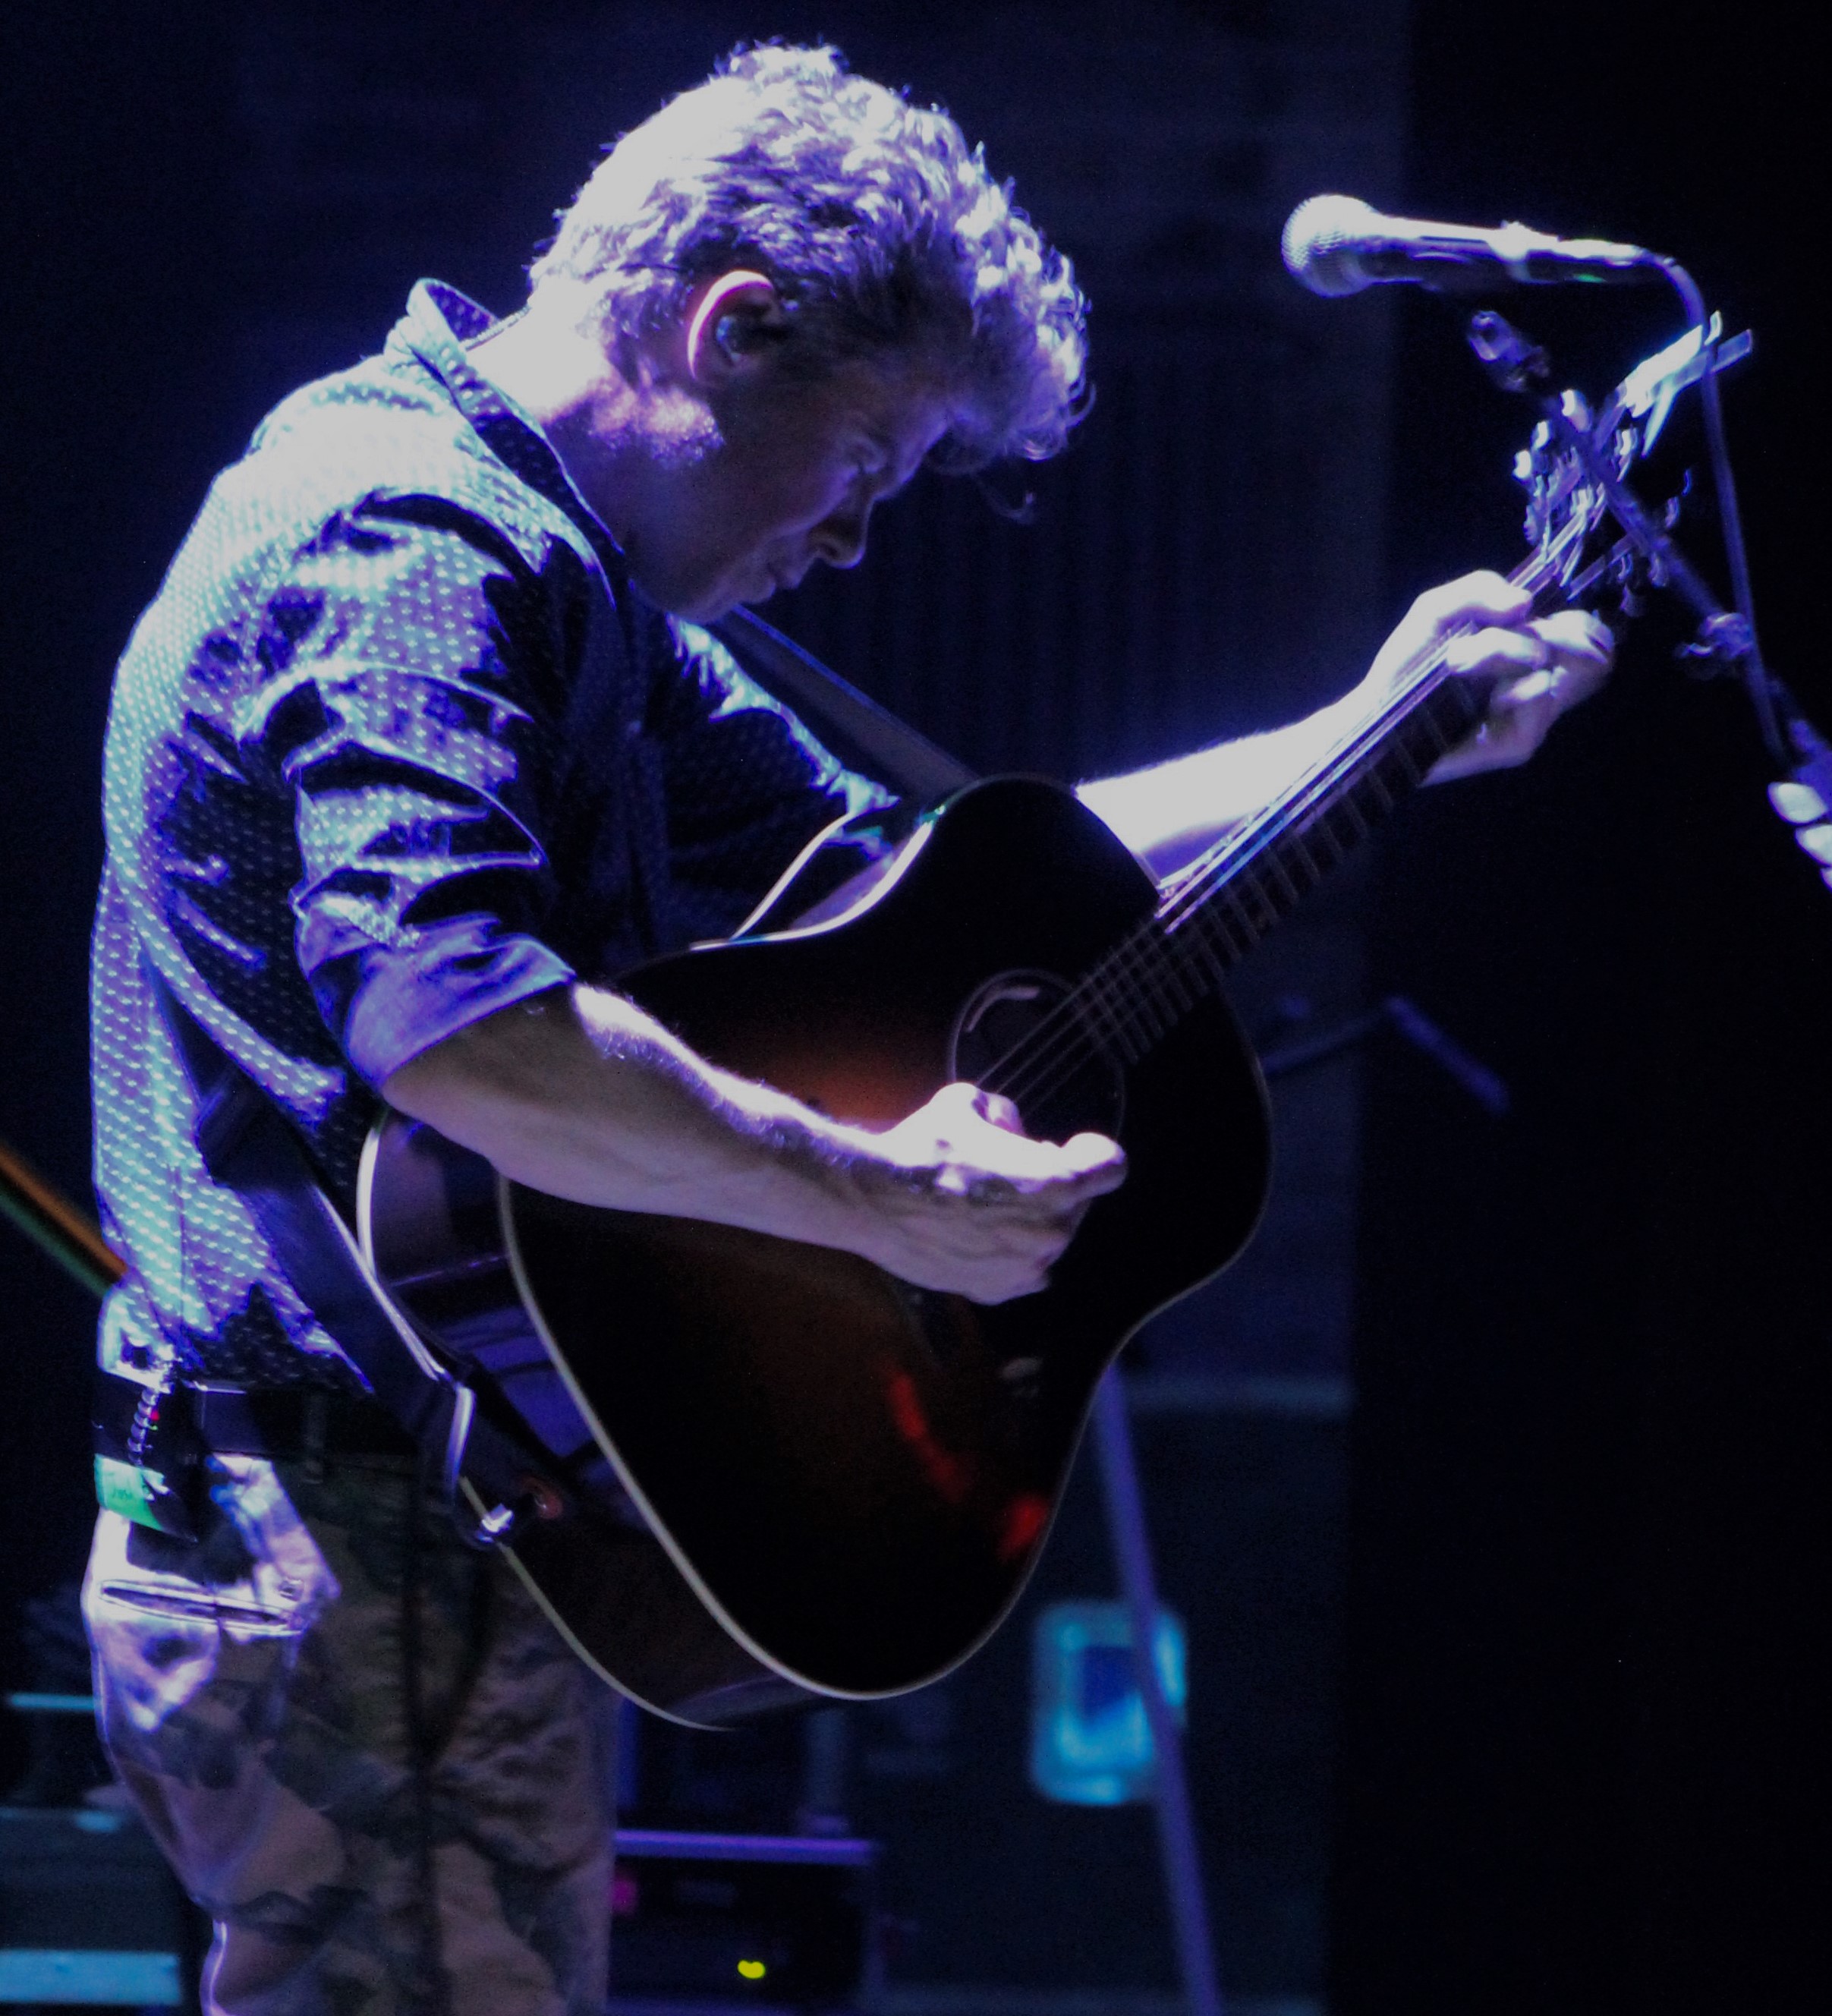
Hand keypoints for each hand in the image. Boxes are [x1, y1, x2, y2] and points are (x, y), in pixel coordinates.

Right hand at [842, 1082, 1125, 1304]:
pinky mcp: (997, 1290)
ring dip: (1029, 1220)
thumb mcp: (968, 1103)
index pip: (1111, 1166)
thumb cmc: (922, 1148)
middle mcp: (1051, 1232)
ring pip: (1048, 1238)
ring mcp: (1025, 1268)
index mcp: (1056, 1182)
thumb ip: (1005, 1115)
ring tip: (985, 1202)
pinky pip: (1023, 1270)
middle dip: (1050, 1184)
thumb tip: (1011, 1132)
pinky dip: (1010, 1254)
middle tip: (1007, 1168)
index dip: (1093, 1152)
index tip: (1073, 1146)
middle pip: (1076, 1204)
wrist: (874, 1200)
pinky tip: (978, 1235)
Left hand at [1365, 571, 1614, 782]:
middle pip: (1590, 648)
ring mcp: (1534, 716)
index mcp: (1530, 653)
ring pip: (1548, 662)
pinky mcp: (1520, 741)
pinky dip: (1500, 678)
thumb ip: (1481, 588)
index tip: (1537, 615)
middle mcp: (1540, 684)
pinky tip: (1467, 685)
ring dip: (1497, 649)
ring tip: (1454, 661)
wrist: (1377, 713)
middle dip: (1544, 628)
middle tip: (1488, 632)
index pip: (1594, 637)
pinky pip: (1535, 694)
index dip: (1582, 623)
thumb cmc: (1409, 664)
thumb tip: (1525, 603)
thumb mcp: (1438, 610)